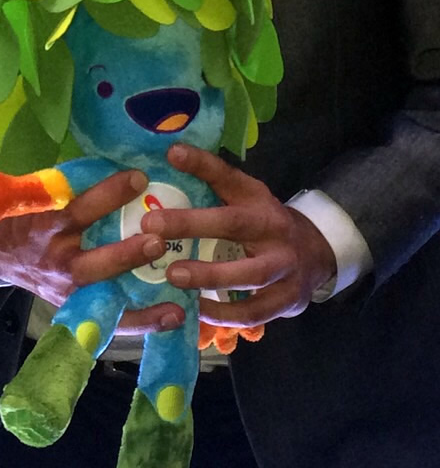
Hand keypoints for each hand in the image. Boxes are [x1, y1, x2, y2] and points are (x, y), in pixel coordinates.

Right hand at [0, 168, 185, 333]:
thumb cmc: (25, 213)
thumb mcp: (37, 193)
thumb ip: (73, 184)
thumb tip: (123, 165)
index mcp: (47, 226)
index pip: (79, 210)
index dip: (109, 194)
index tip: (139, 177)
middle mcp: (57, 262)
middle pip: (93, 264)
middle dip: (126, 256)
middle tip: (157, 242)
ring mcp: (66, 292)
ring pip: (105, 300)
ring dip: (143, 304)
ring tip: (178, 303)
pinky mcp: (75, 308)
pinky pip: (111, 322)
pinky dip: (142, 322)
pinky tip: (175, 317)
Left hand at [139, 144, 336, 327]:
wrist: (316, 254)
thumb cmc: (263, 223)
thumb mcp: (244, 198)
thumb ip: (212, 181)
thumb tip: (170, 154)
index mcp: (258, 200)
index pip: (229, 177)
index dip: (201, 164)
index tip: (172, 153)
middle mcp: (273, 229)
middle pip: (234, 224)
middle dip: (191, 224)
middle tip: (151, 225)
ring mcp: (285, 266)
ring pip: (249, 274)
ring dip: (209, 276)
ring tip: (173, 275)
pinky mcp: (287, 300)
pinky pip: (254, 311)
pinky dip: (225, 314)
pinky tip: (197, 310)